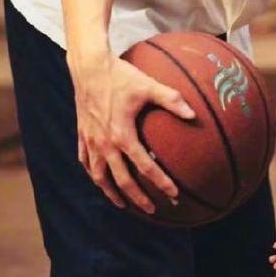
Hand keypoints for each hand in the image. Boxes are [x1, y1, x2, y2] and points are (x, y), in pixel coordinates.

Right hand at [69, 49, 195, 213]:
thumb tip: (193, 114)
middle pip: (122, 181)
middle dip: (138, 198)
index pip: (145, 167)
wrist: (89, 66)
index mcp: (122, 135)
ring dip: (112, 193)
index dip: (161, 183)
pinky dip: (93, 175)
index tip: (173, 195)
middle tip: (153, 209)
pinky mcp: (82, 135)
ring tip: (123, 204)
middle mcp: (105, 144)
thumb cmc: (121, 75)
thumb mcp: (148, 86)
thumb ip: (171, 100)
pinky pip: (85, 162)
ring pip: (100, 177)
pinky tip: (100, 179)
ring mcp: (91, 141)